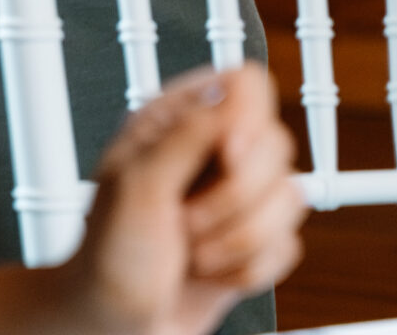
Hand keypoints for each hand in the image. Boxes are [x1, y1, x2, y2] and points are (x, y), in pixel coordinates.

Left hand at [59, 65, 303, 334]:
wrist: (109, 327)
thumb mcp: (137, 184)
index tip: (228, 157)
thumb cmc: (106, 257)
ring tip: (194, 251)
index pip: (246, 85)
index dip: (250, 118)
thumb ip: (188, 135)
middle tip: (188, 219)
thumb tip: (233, 95)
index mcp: (178, 122)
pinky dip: (249, 270)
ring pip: (290, 198)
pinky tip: (211, 272)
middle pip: (277, 144)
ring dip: (239, 239)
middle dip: (236, 198)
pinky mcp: (252, 244)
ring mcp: (235, 200)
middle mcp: (212, 154)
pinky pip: (288, 246)